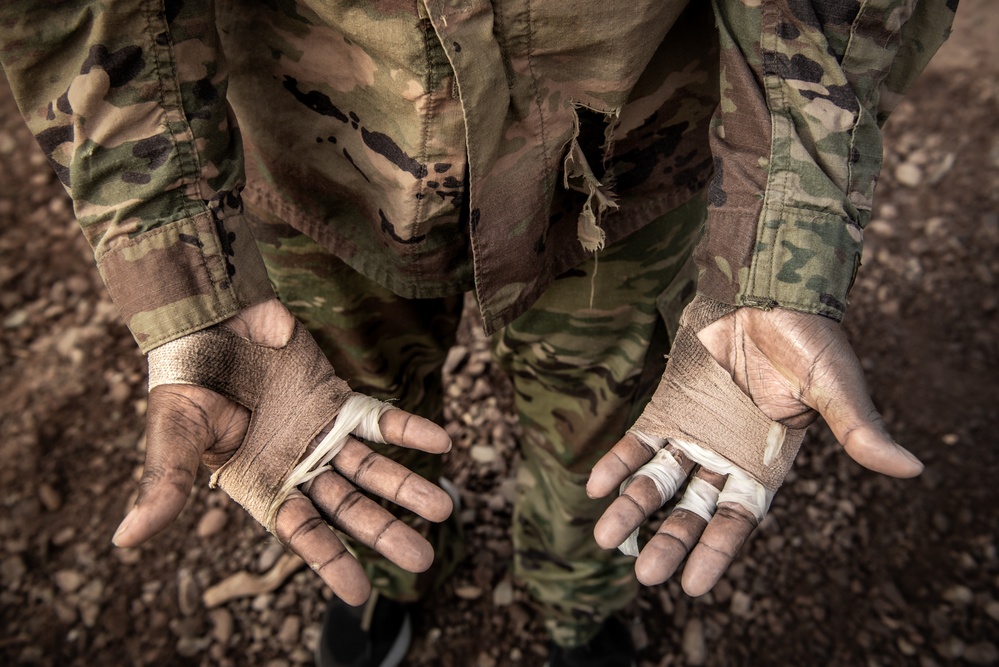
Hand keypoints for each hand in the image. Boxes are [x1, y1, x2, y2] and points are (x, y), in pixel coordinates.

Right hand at [111, 300, 452, 604]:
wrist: (208, 320)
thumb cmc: (184, 380)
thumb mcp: (174, 433)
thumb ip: (167, 482)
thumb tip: (124, 540)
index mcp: (260, 484)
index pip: (300, 531)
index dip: (329, 559)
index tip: (359, 592)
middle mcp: (297, 466)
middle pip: (347, 507)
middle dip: (383, 531)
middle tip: (422, 560)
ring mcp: (321, 433)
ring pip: (370, 468)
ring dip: (405, 485)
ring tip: (446, 508)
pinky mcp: (337, 398)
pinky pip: (378, 418)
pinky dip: (409, 428)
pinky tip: (442, 441)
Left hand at [587, 304, 922, 595]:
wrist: (767, 289)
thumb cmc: (807, 339)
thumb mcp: (834, 386)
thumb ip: (858, 429)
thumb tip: (910, 467)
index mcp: (767, 463)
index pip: (739, 518)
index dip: (718, 550)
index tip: (693, 585)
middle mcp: (726, 456)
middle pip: (694, 509)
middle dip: (670, 539)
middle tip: (644, 572)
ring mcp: (694, 432)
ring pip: (661, 480)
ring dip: (635, 506)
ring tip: (605, 537)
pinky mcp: (669, 406)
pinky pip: (640, 440)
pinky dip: (619, 461)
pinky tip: (595, 484)